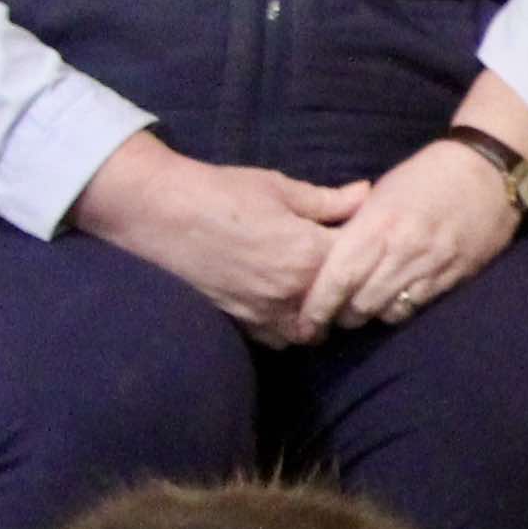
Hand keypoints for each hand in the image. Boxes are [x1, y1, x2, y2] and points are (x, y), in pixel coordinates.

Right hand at [67, 137, 364, 347]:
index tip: (365, 238)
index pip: (361, 261)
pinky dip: (290, 327)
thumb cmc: (221, 192)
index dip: (367, 248)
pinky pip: (280, 339)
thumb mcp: (279, 189)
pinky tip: (289, 305)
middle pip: (345, 303)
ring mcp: (267, 313)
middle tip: (347, 268)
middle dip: (351, 287)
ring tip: (320, 291)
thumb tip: (366, 194)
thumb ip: (328, 201)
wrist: (160, 211)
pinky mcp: (243, 323)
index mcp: (310, 254)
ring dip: (323, 314)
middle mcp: (294, 292)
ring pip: (316, 329)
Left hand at [297, 138, 525, 336]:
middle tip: (329, 317)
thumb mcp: (383, 192)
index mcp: (378, 224)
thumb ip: (357, 226)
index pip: (339, 276)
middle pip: (361, 303)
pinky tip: (392, 303)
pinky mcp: (455, 276)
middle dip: (340, 315)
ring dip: (370, 316)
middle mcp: (403, 250)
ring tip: (359, 312)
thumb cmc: (428, 175)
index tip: (304, 322)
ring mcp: (432, 266)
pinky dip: (399, 309)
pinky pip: (418, 306)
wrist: (490, 171)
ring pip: (389, 311)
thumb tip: (328, 256)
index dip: (318, 305)